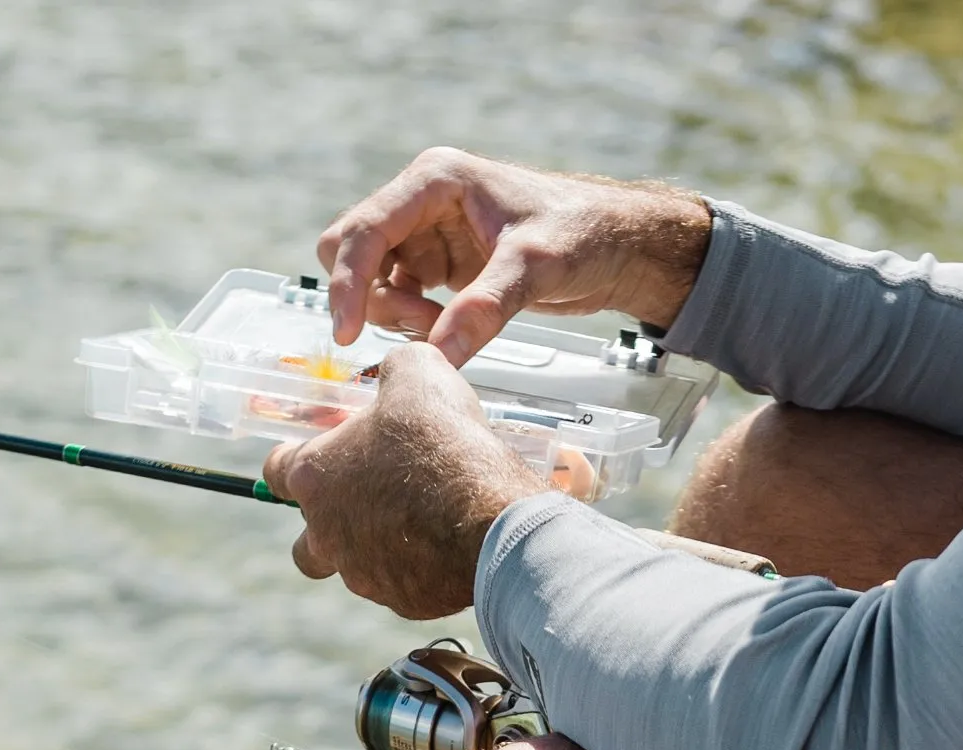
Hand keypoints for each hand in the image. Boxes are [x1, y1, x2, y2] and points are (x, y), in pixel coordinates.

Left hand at [261, 344, 539, 619]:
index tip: (314, 453)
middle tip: (362, 502)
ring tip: (416, 520)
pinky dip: (417, 567)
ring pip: (355, 567)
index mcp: (316, 478)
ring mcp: (363, 574)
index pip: (276, 472)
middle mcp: (328, 534)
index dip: (294, 458)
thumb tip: (396, 375)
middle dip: (326, 526)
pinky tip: (446, 543)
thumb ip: (392, 372)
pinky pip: (401, 584)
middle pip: (306, 544)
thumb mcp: (417, 374)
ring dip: (375, 546)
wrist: (491, 517)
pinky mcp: (403, 601)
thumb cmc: (443, 445)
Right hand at [320, 148, 712, 366]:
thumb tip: (437, 358)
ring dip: (395, 315)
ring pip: (371, 280)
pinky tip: (448, 330)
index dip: (347, 282)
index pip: (364, 229)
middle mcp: (421, 202)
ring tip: (445, 329)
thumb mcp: (536, 267)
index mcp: (435, 180)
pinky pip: (397, 297)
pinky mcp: (437, 264)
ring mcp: (426, 234)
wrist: (615, 245)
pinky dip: (411, 322)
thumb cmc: (583, 234)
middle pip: (352, 251)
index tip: (348, 334)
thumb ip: (485, 309)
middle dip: (372, 298)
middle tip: (423, 327)